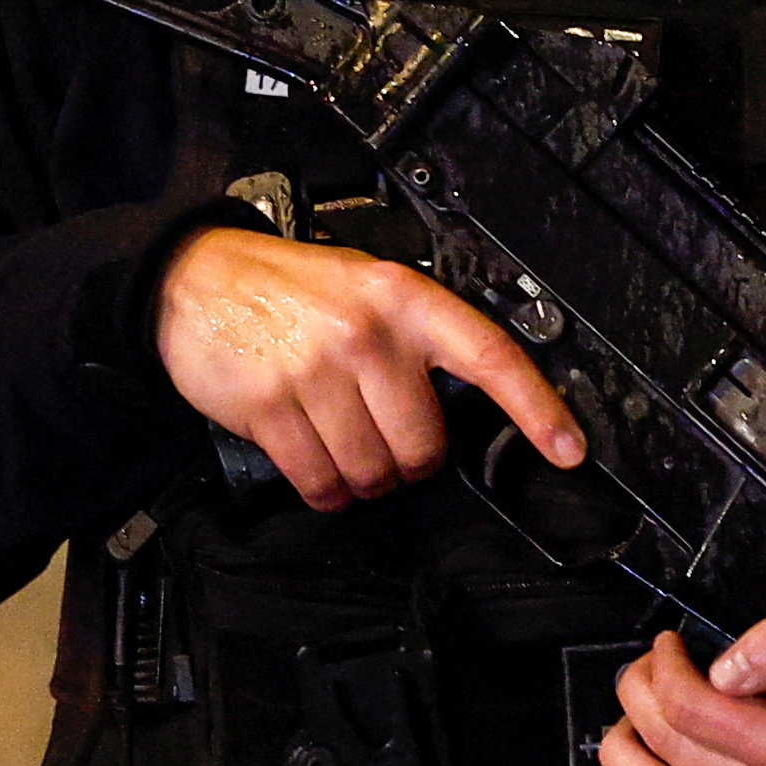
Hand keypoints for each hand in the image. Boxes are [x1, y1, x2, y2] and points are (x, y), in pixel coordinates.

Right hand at [154, 226, 584, 510]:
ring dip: (364, 480)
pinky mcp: (271, 406)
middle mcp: (367, 334)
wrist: (197, 275)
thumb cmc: (295, 290)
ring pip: (373, 473)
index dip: (537, 410)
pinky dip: (326, 491)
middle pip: (424, 446)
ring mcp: (317, 372)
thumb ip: (420, 339)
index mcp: (406, 299)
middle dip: (411, 462)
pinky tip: (319, 466)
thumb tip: (471, 409)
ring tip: (346, 446)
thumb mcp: (370, 288)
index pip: (491, 357)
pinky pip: (321, 482)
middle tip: (388, 440)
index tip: (568, 449)